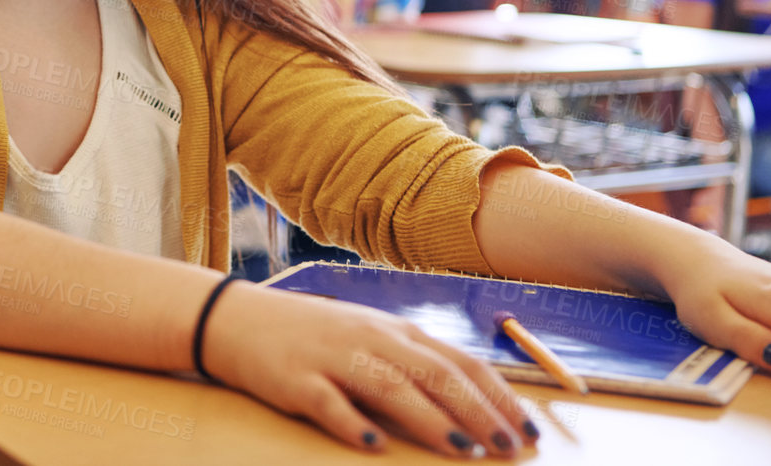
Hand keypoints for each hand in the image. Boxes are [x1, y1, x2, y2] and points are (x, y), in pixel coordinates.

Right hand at [202, 281, 538, 456]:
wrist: (240, 319)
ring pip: (391, 387)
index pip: (461, 362)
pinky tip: (373, 446)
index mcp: (396, 330)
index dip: (499, 397)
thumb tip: (473, 401)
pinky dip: (353, 424)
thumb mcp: (372, 337)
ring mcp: (334, 357)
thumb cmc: (316, 335)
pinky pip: (329, 403)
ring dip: (430, 420)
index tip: (529, 430)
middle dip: (479, 413)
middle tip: (510, 449)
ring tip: (463, 450)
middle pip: (435, 374)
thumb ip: (415, 362)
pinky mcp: (297, 379)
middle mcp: (372, 339)